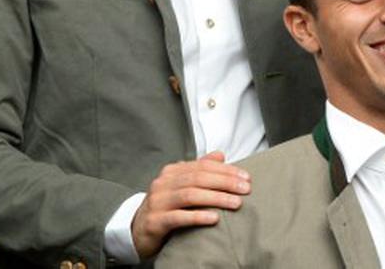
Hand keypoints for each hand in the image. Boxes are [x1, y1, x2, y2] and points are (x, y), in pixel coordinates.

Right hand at [131, 151, 250, 258]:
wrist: (138, 230)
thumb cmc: (166, 207)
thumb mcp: (181, 186)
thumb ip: (199, 170)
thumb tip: (221, 155)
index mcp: (171, 172)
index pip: (202, 166)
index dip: (225, 170)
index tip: (246, 177)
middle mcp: (163, 184)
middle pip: (197, 178)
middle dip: (224, 182)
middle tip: (245, 189)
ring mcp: (157, 202)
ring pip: (189, 196)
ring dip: (215, 198)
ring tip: (236, 203)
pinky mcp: (155, 221)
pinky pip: (178, 217)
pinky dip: (197, 216)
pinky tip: (214, 218)